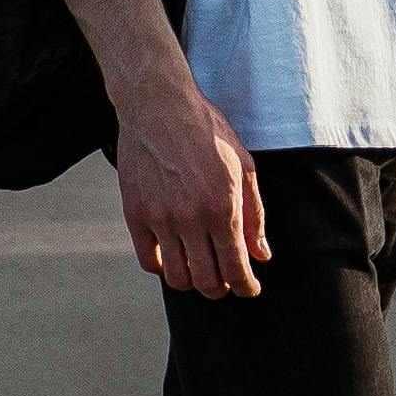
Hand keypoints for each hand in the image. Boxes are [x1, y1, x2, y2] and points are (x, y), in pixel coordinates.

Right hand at [116, 65, 264, 300]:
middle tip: (226, 282)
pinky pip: (148, 261)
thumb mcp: (243, 166)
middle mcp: (190, 218)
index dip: (246, 287)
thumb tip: (260, 254)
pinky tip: (173, 256)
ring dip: (192, 282)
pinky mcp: (135, 214)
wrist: (158, 105)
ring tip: (200, 270)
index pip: (236, 269)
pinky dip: (163, 267)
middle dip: (221, 290)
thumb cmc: (206, 131)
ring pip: (177, 277)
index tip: (249, 289)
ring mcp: (159, 218)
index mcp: (222, 207)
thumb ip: (254, 214)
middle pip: (207, 282)